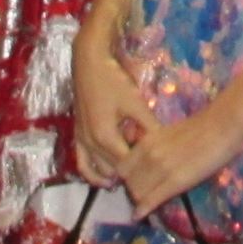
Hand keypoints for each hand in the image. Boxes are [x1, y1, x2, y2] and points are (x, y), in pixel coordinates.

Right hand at [69, 42, 156, 187]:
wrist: (89, 63)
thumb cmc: (114, 81)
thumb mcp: (136, 103)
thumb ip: (149, 126)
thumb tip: (165, 143)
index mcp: (105, 136)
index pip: (127, 165)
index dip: (142, 170)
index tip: (157, 170)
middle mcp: (91, 143)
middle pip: (113, 170)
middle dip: (130, 174)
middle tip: (150, 173)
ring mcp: (81, 141)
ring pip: (98, 171)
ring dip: (113, 176)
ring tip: (132, 177)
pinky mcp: (77, 136)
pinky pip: (82, 164)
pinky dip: (92, 174)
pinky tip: (106, 180)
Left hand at [116, 102, 242, 216]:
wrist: (223, 125)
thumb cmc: (200, 128)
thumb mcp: (168, 134)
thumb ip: (153, 148)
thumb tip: (146, 162)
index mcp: (146, 141)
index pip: (121, 167)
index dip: (126, 177)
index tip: (134, 182)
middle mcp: (148, 155)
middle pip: (127, 182)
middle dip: (133, 190)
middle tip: (143, 194)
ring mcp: (161, 168)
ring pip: (137, 193)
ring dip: (140, 199)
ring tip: (148, 201)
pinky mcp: (176, 182)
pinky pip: (152, 200)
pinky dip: (143, 210)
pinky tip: (139, 215)